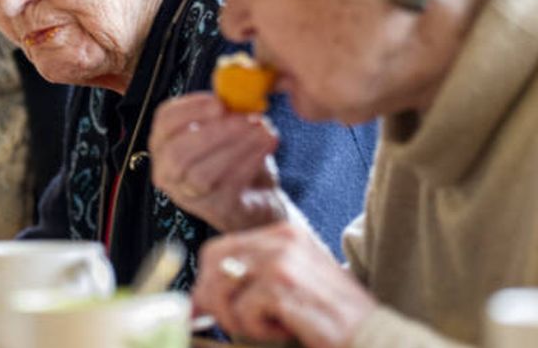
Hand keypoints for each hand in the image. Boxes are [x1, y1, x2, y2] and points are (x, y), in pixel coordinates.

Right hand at [148, 93, 285, 232]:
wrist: (258, 196)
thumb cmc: (236, 158)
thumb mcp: (227, 128)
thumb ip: (225, 110)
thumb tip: (237, 89)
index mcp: (165, 144)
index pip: (164, 122)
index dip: (189, 109)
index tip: (218, 101)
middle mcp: (168, 172)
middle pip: (177, 152)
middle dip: (211, 132)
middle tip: (241, 118)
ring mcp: (188, 196)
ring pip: (201, 173)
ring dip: (234, 147)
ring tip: (262, 129)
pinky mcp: (216, 210)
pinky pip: (228, 185)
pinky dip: (250, 162)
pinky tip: (267, 145)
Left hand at [193, 223, 376, 347]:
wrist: (374, 337)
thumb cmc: (332, 317)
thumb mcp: (288, 287)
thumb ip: (248, 282)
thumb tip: (197, 299)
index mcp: (282, 233)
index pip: (219, 249)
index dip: (206, 282)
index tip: (204, 308)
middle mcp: (282, 239)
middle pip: (214, 264)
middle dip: (216, 301)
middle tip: (240, 324)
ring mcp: (283, 260)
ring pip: (223, 289)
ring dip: (240, 319)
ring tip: (273, 326)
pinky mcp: (284, 286)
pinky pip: (242, 311)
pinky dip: (259, 329)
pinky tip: (288, 329)